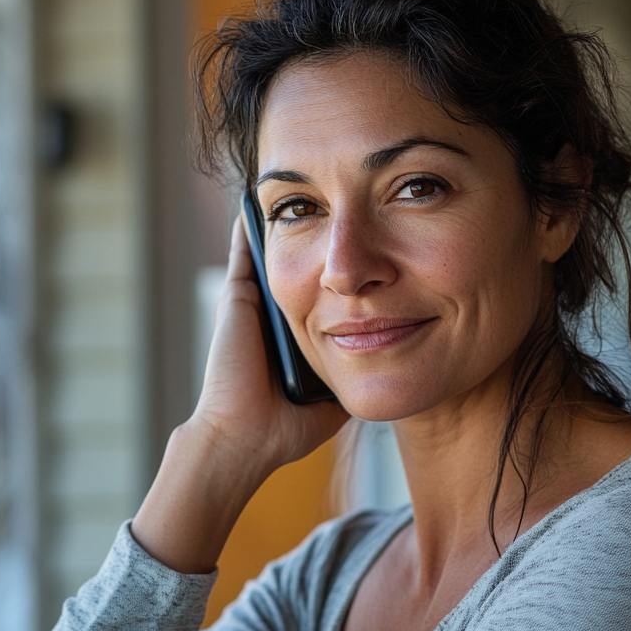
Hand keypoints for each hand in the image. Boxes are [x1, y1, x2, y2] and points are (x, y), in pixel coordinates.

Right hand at [190, 212, 349, 473]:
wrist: (247, 436)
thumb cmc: (287, 426)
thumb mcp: (334, 396)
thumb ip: (357, 376)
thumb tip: (391, 363)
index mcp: (296, 336)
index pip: (320, 294)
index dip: (338, 275)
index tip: (361, 255)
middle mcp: (275, 315)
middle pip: (300, 266)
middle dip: (316, 239)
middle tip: (337, 210)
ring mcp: (254, 304)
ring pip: (274, 252)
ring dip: (286, 225)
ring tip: (304, 195)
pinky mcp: (238, 297)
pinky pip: (245, 250)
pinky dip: (252, 223)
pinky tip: (263, 197)